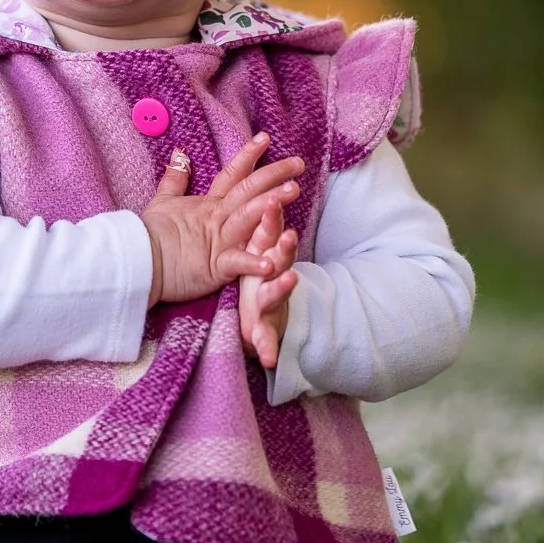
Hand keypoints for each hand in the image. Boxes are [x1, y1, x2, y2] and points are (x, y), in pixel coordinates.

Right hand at [142, 132, 302, 307]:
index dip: (248, 155)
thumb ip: (175, 179)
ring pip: (248, 217)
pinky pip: (237, 263)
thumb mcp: (163, 202)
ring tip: (293, 191)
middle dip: (274, 175)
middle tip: (298, 163)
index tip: (266, 138)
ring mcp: (218, 241)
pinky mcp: (214, 267)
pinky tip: (272, 262)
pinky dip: (253, 263)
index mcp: (209, 205)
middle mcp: (218, 218)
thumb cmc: (150, 234)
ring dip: (271, 205)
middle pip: (249, 191)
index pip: (232, 174)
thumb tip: (180, 155)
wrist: (136, 261)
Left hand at [238, 199, 297, 368]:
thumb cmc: (257, 276)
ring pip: (278, 292)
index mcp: (262, 254)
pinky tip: (267, 357)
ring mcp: (269, 301)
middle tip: (289, 235)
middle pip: (280, 257)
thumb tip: (256, 186)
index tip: (272, 196)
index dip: (271, 214)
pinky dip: (268, 347)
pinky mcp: (264, 329)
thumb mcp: (254, 245)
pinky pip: (266, 338)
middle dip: (285, 247)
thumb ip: (257, 219)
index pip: (268, 229)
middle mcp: (271, 275)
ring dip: (284, 286)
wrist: (263, 318)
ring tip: (289, 280)